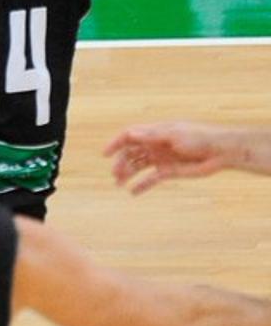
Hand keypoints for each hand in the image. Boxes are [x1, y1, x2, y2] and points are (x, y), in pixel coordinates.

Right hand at [104, 121, 235, 194]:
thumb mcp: (174, 135)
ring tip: (119, 184)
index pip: (128, 136)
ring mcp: (161, 159)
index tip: (105, 154)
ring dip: (127, 174)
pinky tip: (133, 192)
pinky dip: (142, 185)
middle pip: (130, 153)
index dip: (115, 144)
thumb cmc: (199, 137)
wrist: (221, 151)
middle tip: (115, 175)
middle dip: (121, 163)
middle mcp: (154, 145)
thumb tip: (130, 134)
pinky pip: (151, 179)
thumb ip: (152, 136)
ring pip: (138, 166)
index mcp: (154, 133)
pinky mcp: (169, 171)